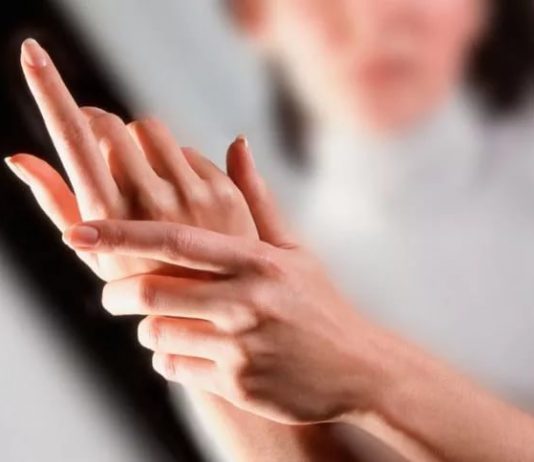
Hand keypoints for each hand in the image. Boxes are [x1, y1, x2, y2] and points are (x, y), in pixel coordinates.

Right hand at [6, 38, 257, 280]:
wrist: (211, 308)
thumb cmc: (141, 282)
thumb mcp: (92, 254)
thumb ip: (55, 201)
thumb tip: (17, 157)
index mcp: (110, 216)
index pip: (75, 137)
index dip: (50, 91)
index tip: (32, 53)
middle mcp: (151, 198)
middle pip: (113, 124)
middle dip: (101, 128)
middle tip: (101, 149)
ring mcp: (192, 192)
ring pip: (151, 129)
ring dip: (137, 141)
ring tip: (141, 175)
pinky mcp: (223, 189)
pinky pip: (187, 150)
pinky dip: (172, 161)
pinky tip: (175, 193)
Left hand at [62, 180, 391, 425]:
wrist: (357, 367)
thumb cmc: (319, 302)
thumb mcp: (293, 250)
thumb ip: (255, 198)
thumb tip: (235, 142)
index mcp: (256, 259)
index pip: (174, 240)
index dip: (120, 234)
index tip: (78, 231)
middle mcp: (247, 300)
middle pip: (151, 291)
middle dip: (118, 292)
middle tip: (114, 293)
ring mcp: (242, 346)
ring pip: (156, 334)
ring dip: (148, 328)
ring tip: (164, 324)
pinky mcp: (238, 384)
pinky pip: (174, 368)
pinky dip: (169, 359)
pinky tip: (191, 352)